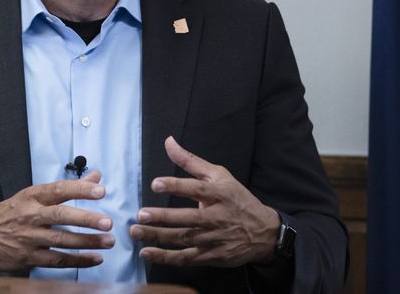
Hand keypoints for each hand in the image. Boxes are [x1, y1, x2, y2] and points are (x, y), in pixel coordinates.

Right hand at [0, 171, 114, 269]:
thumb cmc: (10, 212)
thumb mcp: (33, 194)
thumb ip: (67, 188)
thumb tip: (96, 176)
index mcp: (32, 196)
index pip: (59, 189)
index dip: (80, 189)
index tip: (100, 190)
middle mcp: (30, 215)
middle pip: (61, 215)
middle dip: (86, 219)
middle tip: (107, 221)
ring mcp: (29, 237)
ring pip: (61, 240)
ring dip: (87, 242)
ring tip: (108, 241)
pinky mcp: (28, 257)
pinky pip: (56, 260)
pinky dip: (77, 260)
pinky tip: (94, 259)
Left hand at [130, 137, 279, 267]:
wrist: (264, 232)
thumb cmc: (237, 199)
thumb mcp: (219, 175)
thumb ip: (190, 160)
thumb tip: (168, 142)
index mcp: (219, 194)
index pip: (196, 189)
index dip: (176, 186)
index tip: (155, 184)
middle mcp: (216, 217)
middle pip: (188, 218)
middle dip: (163, 217)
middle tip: (141, 214)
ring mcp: (213, 238)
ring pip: (183, 239)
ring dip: (158, 236)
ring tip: (136, 232)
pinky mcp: (211, 256)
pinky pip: (185, 258)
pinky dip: (166, 257)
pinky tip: (147, 253)